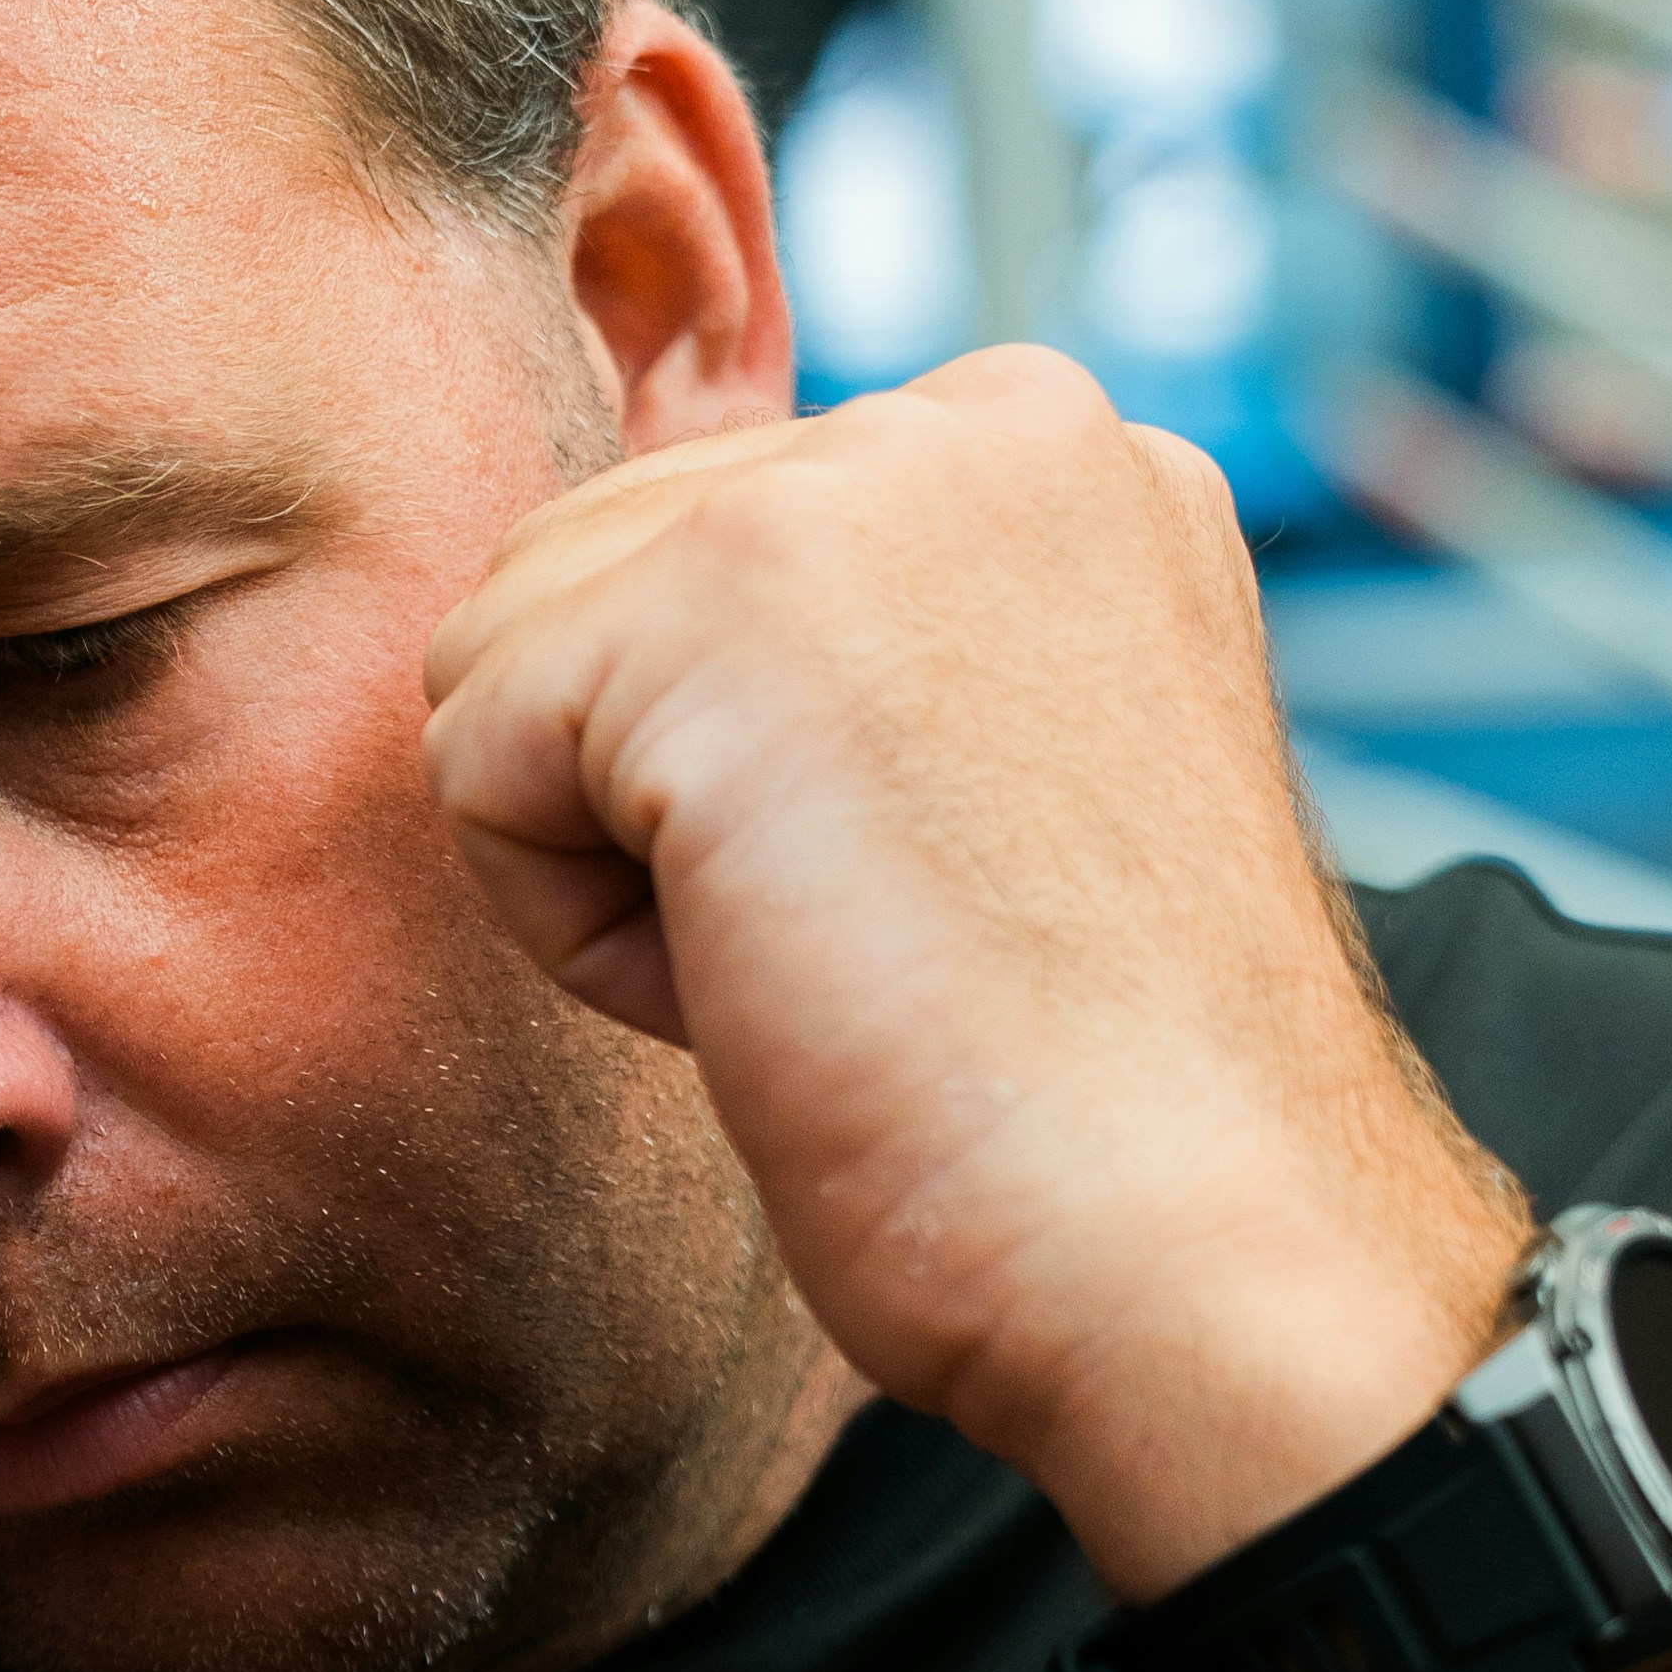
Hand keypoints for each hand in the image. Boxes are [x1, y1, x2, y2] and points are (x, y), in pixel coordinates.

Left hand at [419, 348, 1524, 1588]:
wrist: (1199, 1253)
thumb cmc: (1108, 1100)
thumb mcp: (1005, 774)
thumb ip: (857, 648)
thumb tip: (636, 654)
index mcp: (1065, 452)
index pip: (718, 540)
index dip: (769, 778)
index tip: (955, 895)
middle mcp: (978, 418)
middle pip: (593, 571)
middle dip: (676, 798)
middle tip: (898, 946)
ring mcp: (849, 486)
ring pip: (511, 651)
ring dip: (622, 860)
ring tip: (844, 957)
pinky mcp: (707, 610)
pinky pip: (472, 759)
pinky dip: (577, 933)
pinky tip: (777, 984)